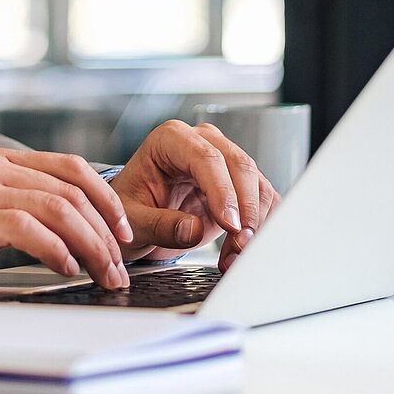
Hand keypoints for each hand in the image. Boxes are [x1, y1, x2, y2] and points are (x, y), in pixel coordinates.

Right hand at [0, 149, 133, 290]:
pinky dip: (55, 249)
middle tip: (119, 265)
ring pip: (55, 208)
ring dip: (89, 245)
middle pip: (71, 191)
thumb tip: (72, 231)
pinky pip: (25, 228)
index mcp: (0, 161)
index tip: (123, 230)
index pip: (71, 168)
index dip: (106, 198)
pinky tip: (65, 267)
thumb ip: (22, 209)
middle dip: (105, 232)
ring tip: (101, 272)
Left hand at [111, 120, 280, 270]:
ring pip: (257, 183)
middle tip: (241, 243)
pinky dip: (260, 226)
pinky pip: (262, 200)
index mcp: (171, 139)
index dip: (222, 191)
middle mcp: (203, 142)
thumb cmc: (131, 208)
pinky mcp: (239, 184)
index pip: (206, 158)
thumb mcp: (133, 220)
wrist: (138, 217)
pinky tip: (243, 249)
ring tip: (238, 254)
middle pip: (239, 166)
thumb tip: (193, 229)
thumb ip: (160, 224)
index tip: (230, 224)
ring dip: (255, 221)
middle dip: (245, 209)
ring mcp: (225, 160)